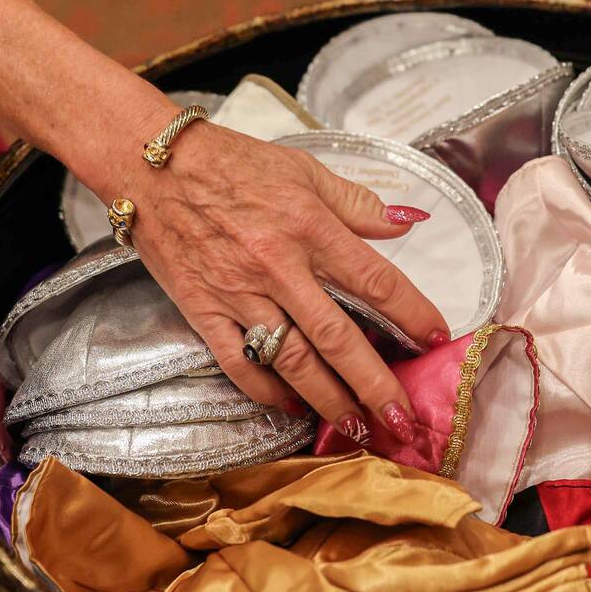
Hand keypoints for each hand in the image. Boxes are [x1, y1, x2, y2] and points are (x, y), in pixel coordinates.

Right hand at [123, 121, 449, 440]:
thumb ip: (358, 202)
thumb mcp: (304, 169)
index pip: (374, 280)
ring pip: (291, 359)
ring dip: (328, 399)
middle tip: (402, 418)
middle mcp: (278, 266)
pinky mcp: (203, 310)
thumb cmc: (232, 163)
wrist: (153, 166)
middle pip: (337, 336)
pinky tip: (292, 406)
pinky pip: (238, 362)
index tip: (437, 339)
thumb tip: (408, 221)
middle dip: (374, 383)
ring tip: (357, 428)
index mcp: (310, 227)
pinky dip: (266, 390)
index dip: (411, 313)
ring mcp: (238, 294)